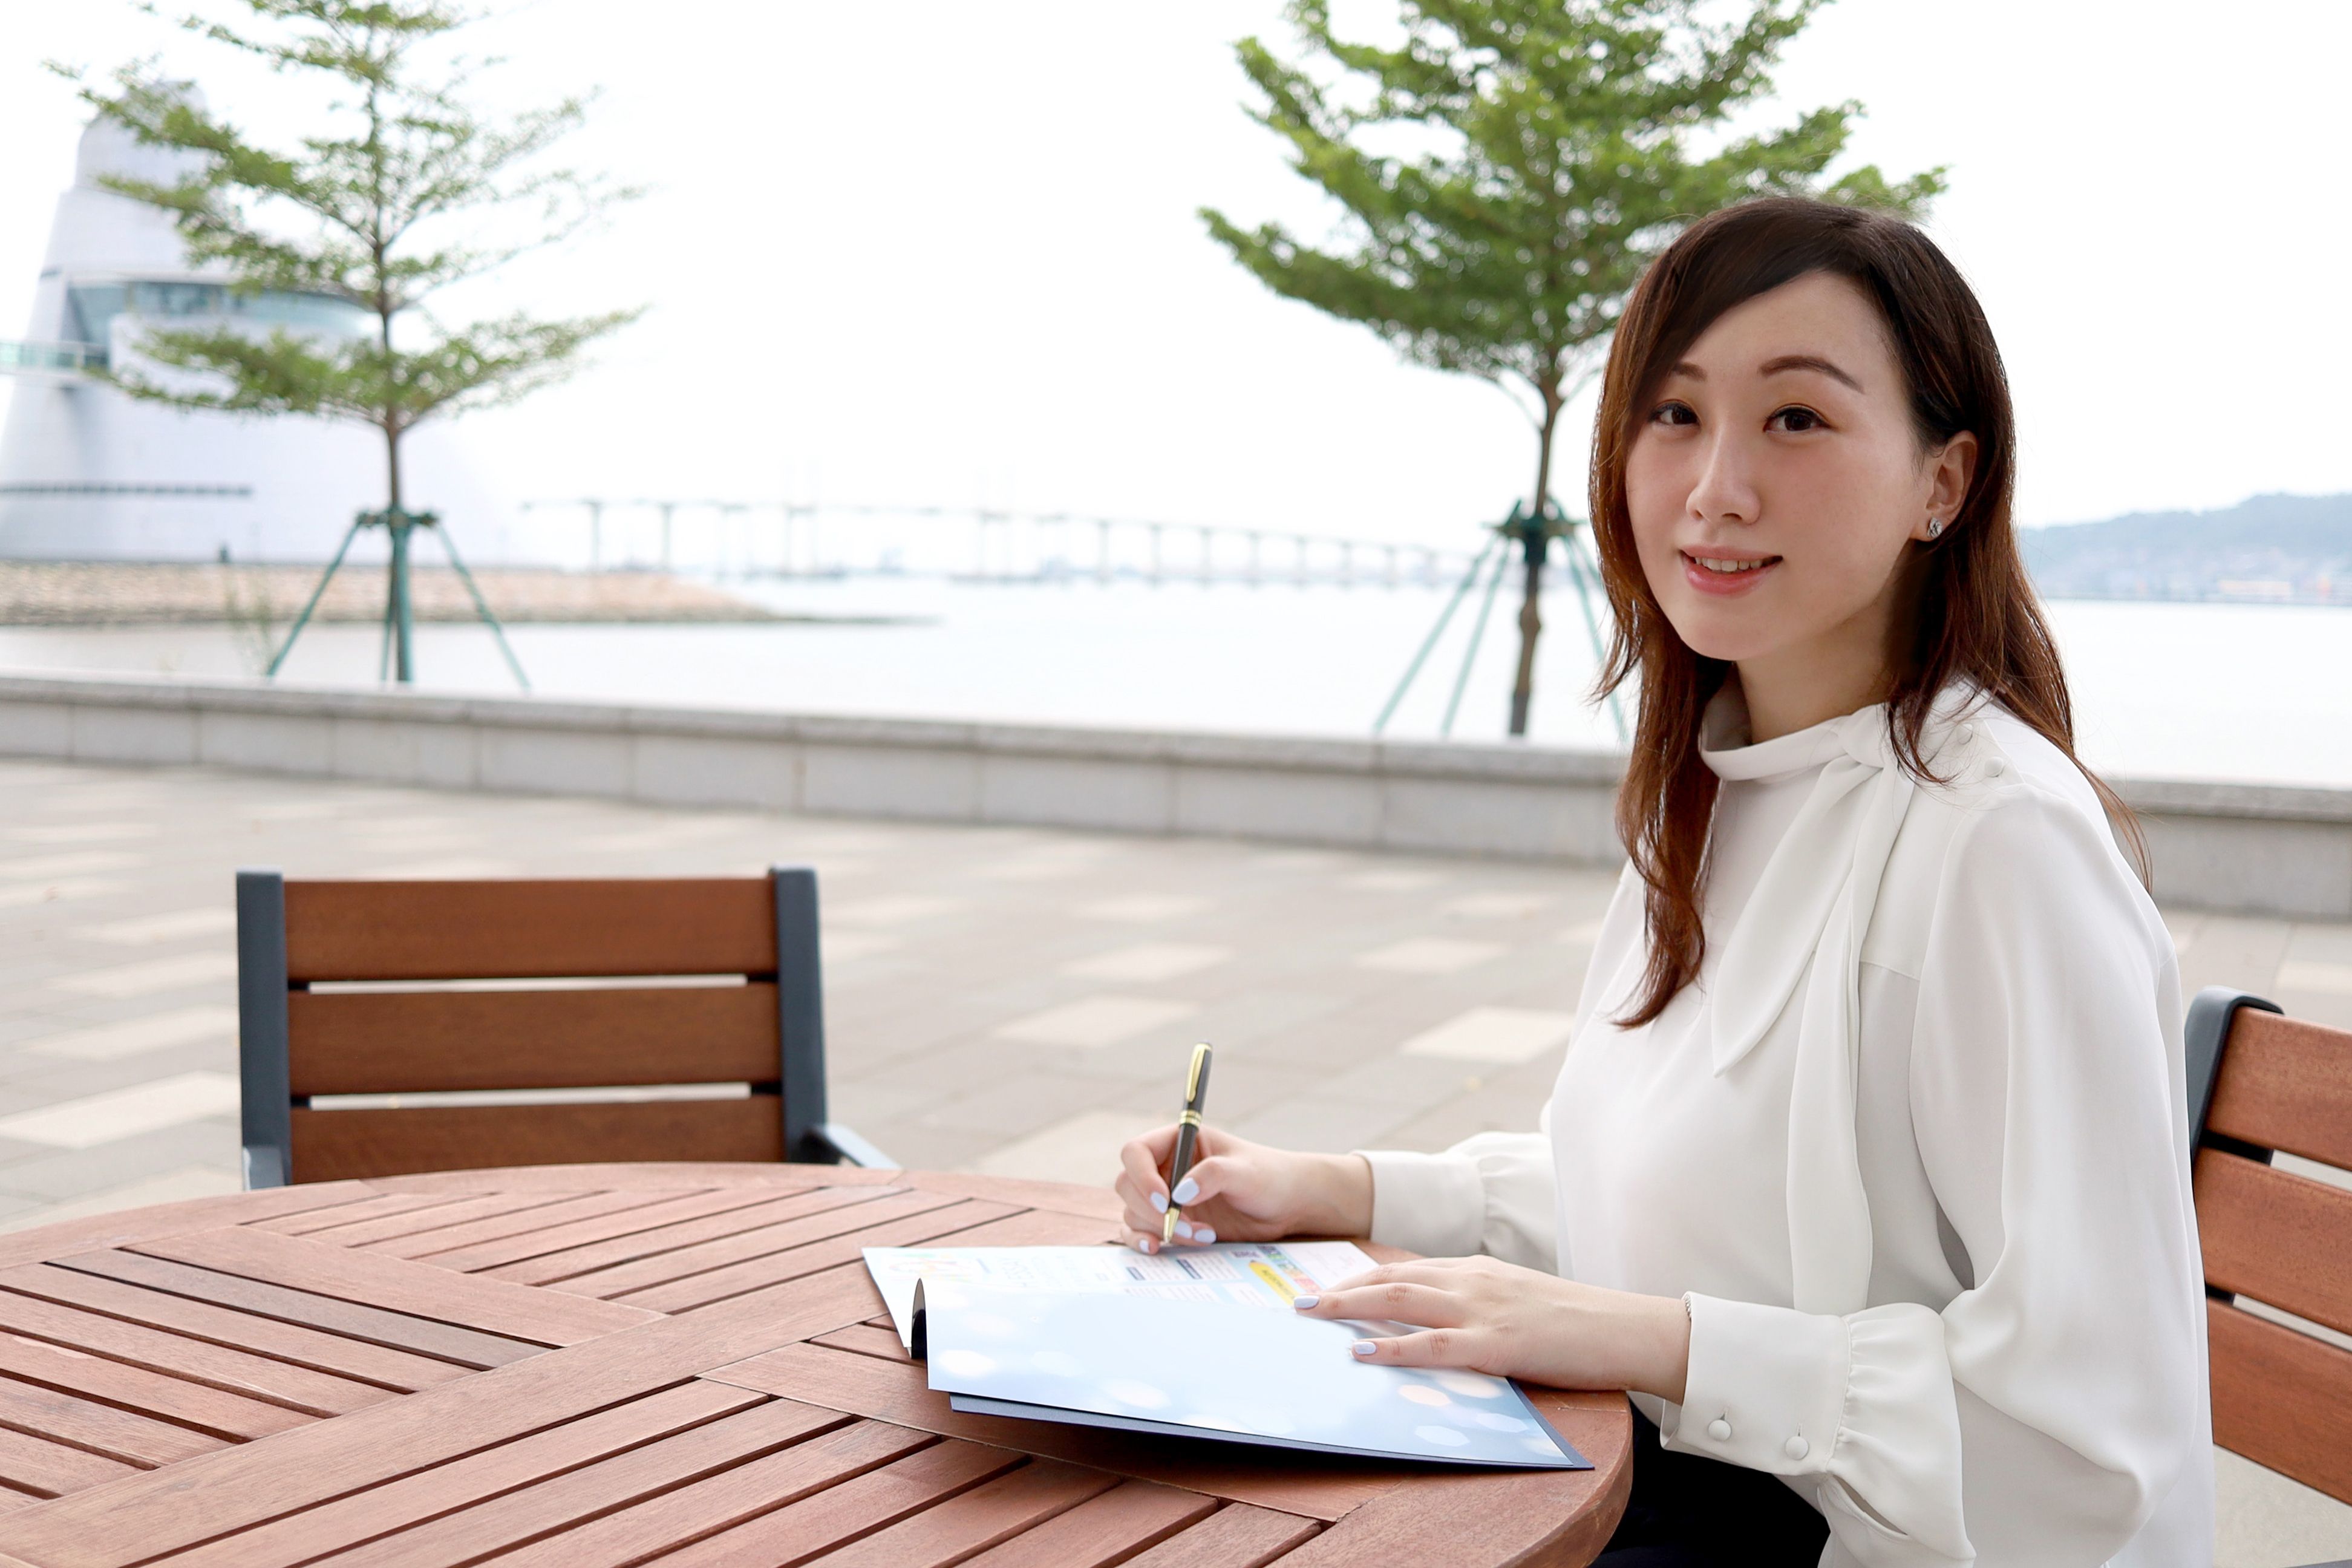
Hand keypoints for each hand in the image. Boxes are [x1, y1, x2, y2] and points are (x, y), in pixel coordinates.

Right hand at [1114, 1124, 1371, 1252]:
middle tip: (1185, 1226)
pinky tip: (1159, 1248)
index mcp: (1178, 1142)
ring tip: (1202, 1236)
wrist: (1286, 1205)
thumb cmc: (1269, 1176)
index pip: (1136, 1152)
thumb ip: (1215, 1175)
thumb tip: (1180, 1192)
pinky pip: (1140, 1231)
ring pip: (1134, 1211)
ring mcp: (1166, 1197)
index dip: (1141, 1175)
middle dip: (1153, 1210)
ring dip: (1159, 1228)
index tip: (1165, 1199)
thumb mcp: (1246, 1172)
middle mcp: (1165, 1168)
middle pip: (1129, 1185)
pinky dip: (1144, 1240)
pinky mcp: (1171, 1222)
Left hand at [1292, 1255, 1690, 1401]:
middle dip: (1341, 1289)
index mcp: (1476, 1269)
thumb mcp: (1515, 1299)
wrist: (1625, 1327)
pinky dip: (1391, 1348)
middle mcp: (1471, 1280)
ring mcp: (1482, 1309)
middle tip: (1301, 1302)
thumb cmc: (1574, 1320)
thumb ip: (1475, 1303)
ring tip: (1313, 1316)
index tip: (1325, 1288)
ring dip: (1350, 1307)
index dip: (1361, 1278)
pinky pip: (1432, 1345)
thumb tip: (1435, 1320)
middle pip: (1391, 1278)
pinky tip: (1361, 1353)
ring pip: (1401, 1300)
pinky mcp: (1497, 1343)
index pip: (1405, 1268)